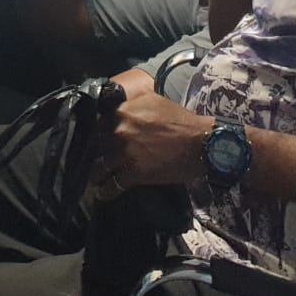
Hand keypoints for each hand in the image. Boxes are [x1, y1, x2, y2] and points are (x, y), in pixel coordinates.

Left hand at [87, 85, 210, 200]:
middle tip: (96, 159)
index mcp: (123, 111)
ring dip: (97, 173)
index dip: (96, 133)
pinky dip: (107, 190)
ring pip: (101, 166)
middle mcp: (120, 130)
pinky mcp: (134, 173)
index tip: (96, 140)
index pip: (98, 122)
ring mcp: (125, 152)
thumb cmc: (181, 121)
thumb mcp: (153, 102)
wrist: (201, 142)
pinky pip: (113, 184)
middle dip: (96, 152)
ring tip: (94, 178)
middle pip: (97, 144)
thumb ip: (132, 105)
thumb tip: (119, 108)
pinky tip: (103, 193)